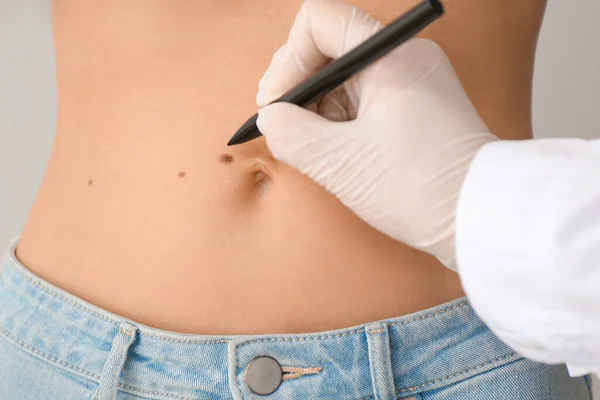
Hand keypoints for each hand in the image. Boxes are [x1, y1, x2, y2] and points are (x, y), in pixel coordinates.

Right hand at [256, 0, 497, 268]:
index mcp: (391, 57)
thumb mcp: (342, 163)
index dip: (287, 59)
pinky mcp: (416, 107)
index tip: (278, 103)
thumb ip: (292, 134)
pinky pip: (366, 99)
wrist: (483, 217)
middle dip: (299, 87)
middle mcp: (406, 59)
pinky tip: (336, 150)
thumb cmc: (423, 189)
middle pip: (330, 48)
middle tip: (286, 126)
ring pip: (346, 77)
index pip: (320, 21)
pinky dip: (341, 120)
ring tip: (315, 147)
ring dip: (318, 108)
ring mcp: (413, 82)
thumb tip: (272, 120)